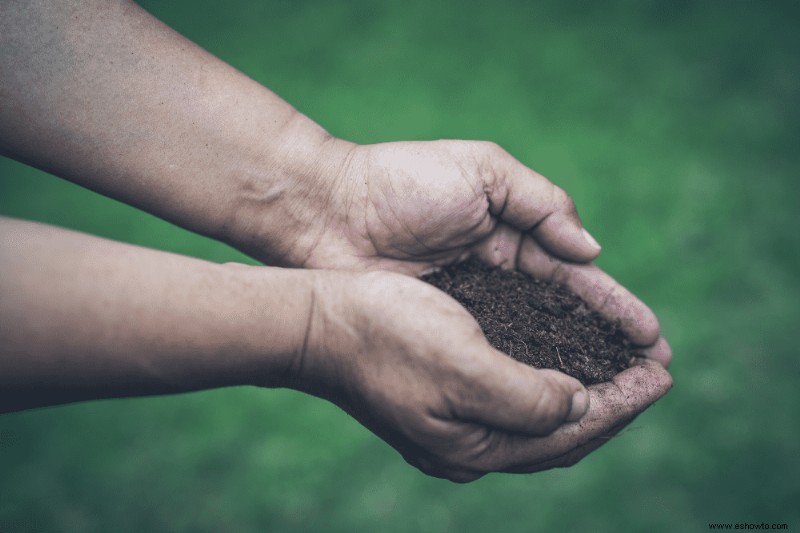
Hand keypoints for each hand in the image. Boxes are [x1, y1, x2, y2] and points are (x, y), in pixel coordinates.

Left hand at [274, 140, 670, 365]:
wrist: (329, 211)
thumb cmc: (402, 183)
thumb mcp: (483, 172)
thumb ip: (541, 203)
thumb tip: (590, 249)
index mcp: (511, 234)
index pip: (574, 276)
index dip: (612, 306)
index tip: (651, 334)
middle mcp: (496, 277)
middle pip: (563, 318)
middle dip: (608, 345)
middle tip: (652, 376)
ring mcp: (469, 310)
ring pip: (533, 345)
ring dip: (576, 369)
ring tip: (620, 397)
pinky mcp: (441, 334)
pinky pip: (491, 360)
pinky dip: (524, 378)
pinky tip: (556, 400)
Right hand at [292, 270, 670, 481]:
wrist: (316, 322)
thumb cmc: (384, 334)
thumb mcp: (461, 365)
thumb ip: (527, 397)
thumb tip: (578, 405)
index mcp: (475, 445)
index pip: (569, 435)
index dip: (621, 404)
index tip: (661, 373)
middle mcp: (468, 443)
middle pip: (560, 433)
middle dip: (613, 403)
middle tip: (654, 372)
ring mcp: (454, 422)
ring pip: (539, 416)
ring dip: (586, 391)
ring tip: (622, 367)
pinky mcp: (443, 396)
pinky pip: (515, 397)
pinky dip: (550, 380)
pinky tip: (565, 360)